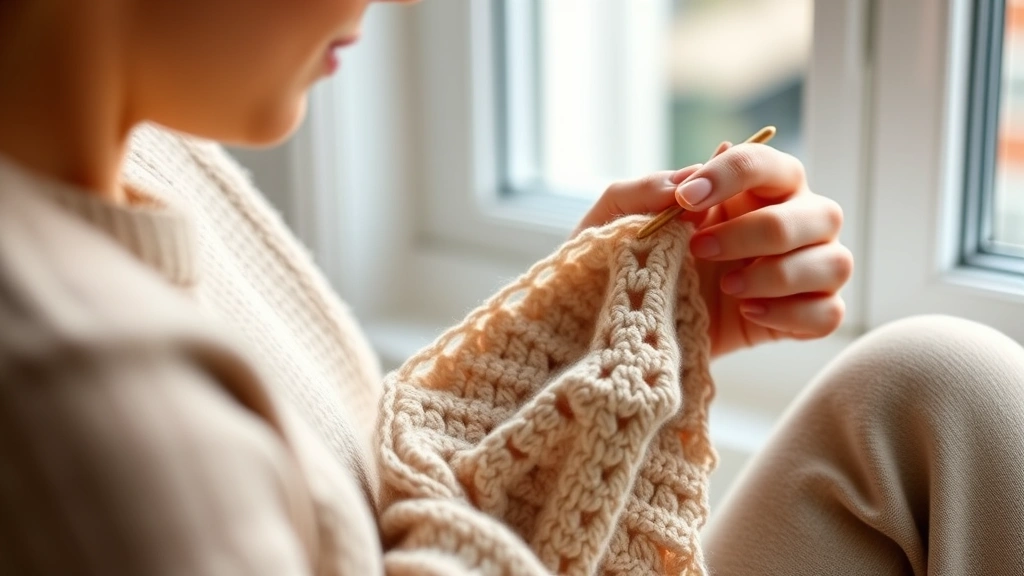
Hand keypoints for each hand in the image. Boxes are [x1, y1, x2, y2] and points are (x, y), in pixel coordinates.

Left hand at [573, 143, 852, 358]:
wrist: (635, 323)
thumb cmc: (634, 259)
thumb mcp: (614, 221)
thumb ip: (641, 191)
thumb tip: (685, 178)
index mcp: (756, 187)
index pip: (766, 163)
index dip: (730, 176)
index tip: (683, 201)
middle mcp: (795, 221)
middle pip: (818, 212)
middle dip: (752, 233)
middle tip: (697, 250)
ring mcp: (808, 269)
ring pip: (834, 263)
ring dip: (777, 275)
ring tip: (728, 287)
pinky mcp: (807, 315)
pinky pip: (828, 313)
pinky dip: (789, 314)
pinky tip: (747, 312)